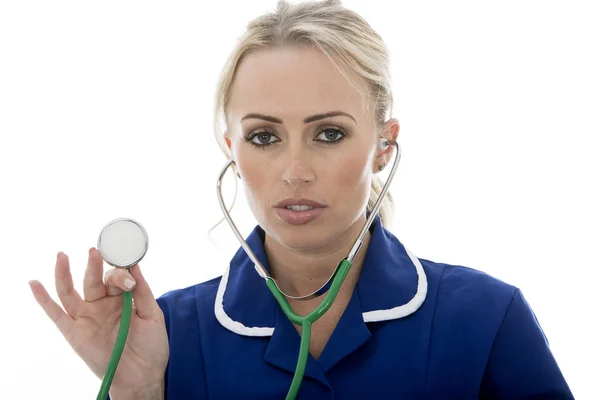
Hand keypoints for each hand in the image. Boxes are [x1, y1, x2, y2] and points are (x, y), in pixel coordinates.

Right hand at [29, 248, 168, 392]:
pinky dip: (43, 299)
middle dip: (95, 266)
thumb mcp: (152, 315)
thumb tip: (134, 266)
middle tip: (95, 252)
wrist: (142, 377)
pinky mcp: (74, 332)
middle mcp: (102, 305)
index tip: (128, 276)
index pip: (116, 277)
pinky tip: (34, 282)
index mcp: (122, 299)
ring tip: (62, 255)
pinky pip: (55, 314)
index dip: (120, 273)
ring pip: (70, 291)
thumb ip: (142, 292)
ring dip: (64, 273)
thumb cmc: (151, 347)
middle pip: (94, 280)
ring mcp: (87, 317)